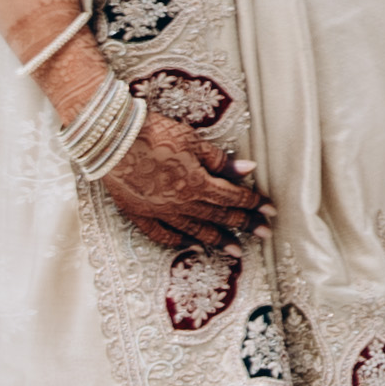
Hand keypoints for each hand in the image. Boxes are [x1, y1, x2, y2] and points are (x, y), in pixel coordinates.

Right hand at [103, 105, 265, 251]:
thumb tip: (249, 170)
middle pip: (220, 217)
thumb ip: (220, 161)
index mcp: (198, 184)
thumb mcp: (193, 141)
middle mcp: (182, 203)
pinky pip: (163, 236)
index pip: (233, 198)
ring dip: (218, 240)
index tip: (271, 211)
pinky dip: (179, 243)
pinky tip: (193, 247)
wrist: (112, 140)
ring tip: (237, 251)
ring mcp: (160, 212)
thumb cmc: (155, 134)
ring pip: (196, 230)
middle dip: (245, 225)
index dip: (254, 204)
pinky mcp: (140, 214)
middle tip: (265, 234)